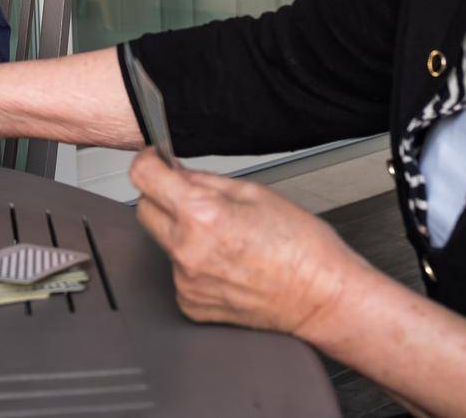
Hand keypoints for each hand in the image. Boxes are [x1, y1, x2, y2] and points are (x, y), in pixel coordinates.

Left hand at [130, 149, 364, 340]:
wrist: (321, 297)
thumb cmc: (301, 247)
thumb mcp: (254, 192)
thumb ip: (205, 180)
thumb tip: (174, 172)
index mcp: (202, 215)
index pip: (144, 176)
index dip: (149, 162)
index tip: (155, 161)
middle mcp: (186, 250)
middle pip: (145, 209)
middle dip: (163, 197)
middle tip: (195, 199)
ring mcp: (186, 281)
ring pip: (164, 241)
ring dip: (182, 233)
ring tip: (225, 238)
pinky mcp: (190, 304)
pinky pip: (178, 271)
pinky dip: (194, 263)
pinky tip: (226, 263)